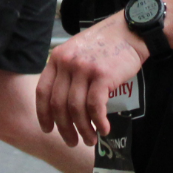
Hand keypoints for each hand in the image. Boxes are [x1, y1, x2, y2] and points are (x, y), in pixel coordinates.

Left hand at [35, 10, 148, 147]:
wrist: (130, 31)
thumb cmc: (105, 44)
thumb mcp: (77, 51)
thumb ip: (67, 72)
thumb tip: (62, 105)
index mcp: (57, 58)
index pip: (43, 91)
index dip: (44, 114)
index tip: (48, 129)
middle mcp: (67, 63)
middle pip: (59, 104)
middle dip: (64, 128)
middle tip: (72, 142)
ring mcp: (84, 69)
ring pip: (76, 109)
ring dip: (83, 129)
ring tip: (90, 139)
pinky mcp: (102, 75)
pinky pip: (95, 106)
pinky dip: (98, 122)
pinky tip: (104, 129)